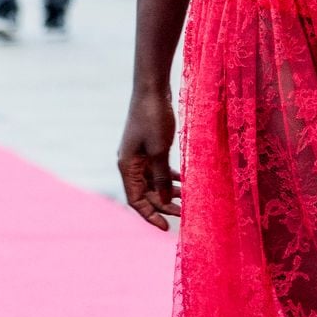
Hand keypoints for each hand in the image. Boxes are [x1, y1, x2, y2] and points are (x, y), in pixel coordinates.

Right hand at [117, 88, 180, 228]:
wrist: (152, 89)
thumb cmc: (153, 117)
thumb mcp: (159, 150)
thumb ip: (161, 177)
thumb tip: (164, 200)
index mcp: (127, 166)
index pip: (136, 200)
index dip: (150, 215)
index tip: (166, 227)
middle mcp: (131, 163)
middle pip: (146, 193)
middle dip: (164, 205)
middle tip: (186, 213)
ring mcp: (139, 155)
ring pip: (154, 182)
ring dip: (170, 191)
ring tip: (189, 198)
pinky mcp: (149, 147)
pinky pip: (159, 169)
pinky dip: (170, 177)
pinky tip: (184, 181)